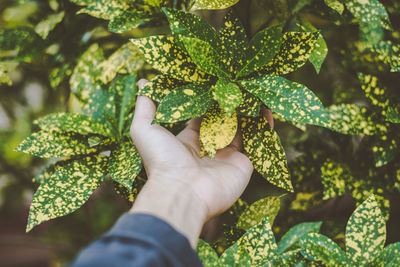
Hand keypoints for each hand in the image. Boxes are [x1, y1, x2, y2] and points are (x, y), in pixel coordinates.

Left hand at [129, 79, 253, 246]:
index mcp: (188, 140)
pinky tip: (267, 109)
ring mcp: (227, 156)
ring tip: (256, 91)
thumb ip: (145, 106)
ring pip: (242, 130)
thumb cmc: (162, 161)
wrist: (183, 192)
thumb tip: (143, 82)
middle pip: (224, 121)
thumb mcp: (146, 129)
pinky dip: (263, 127)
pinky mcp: (243, 164)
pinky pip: (256, 143)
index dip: (208, 99)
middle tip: (239, 83)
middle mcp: (209, 148)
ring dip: (249, 112)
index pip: (202, 115)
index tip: (215, 80)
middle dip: (231, 104)